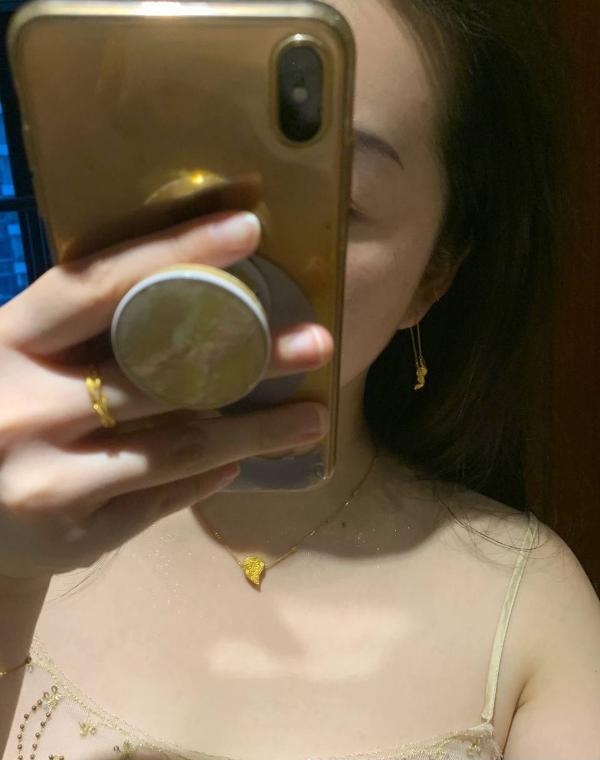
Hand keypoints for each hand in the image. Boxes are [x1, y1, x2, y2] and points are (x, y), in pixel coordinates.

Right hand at [0, 211, 332, 580]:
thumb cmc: (2, 416)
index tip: (247, 228)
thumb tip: (202, 297)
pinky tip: (241, 462)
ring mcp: (44, 480)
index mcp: (5, 342)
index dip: (175, 252)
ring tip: (313, 418)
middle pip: (157, 371)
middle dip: (249, 354)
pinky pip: (163, 497)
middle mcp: (18, 408)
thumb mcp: (24, 361)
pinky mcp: (71, 536)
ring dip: (256, 431)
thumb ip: (85, 335)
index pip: (98, 285)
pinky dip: (209, 477)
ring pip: (177, 445)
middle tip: (318, 342)